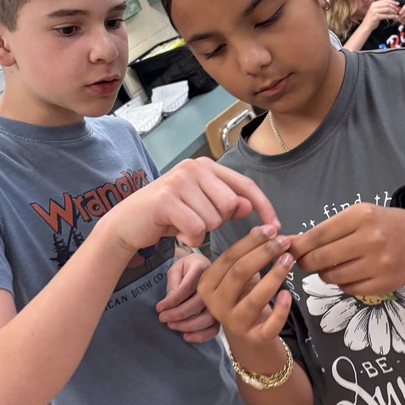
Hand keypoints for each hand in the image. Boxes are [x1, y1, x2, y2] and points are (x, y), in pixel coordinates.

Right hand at [109, 157, 279, 253]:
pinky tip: (176, 232)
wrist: (127, 222)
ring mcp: (179, 181)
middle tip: (195, 221)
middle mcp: (193, 167)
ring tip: (182, 225)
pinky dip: (190, 238)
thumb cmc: (167, 215)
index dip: (264, 206)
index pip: (245, 185)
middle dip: (218, 222)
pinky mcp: (166, 199)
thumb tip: (248, 206)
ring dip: (201, 232)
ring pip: (213, 219)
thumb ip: (225, 203)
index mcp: (206, 166)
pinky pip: (197, 229)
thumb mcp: (200, 206)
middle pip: (230, 205)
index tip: (276, 226)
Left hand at [157, 251, 218, 341]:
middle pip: (198, 304)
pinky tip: (186, 337)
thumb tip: (170, 303)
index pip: (187, 288)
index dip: (172, 300)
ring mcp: (219, 300)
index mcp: (200, 268)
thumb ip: (173, 284)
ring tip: (171, 325)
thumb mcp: (175, 269)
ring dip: (188, 325)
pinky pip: (214, 328)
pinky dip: (201, 336)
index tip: (159, 308)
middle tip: (162, 318)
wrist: (201, 266)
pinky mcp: (219, 313)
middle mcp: (214, 284)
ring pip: (208, 318)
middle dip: (178, 314)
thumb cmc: (186, 268)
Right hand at [197, 225, 293, 344]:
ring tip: (290, 259)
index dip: (251, 241)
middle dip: (263, 253)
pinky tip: (288, 294)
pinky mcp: (253, 337)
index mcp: (207, 284)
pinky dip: (280, 310)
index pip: (229, 258)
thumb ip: (250, 254)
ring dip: (275, 275)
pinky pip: (269, 325)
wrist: (248, 336)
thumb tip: (269, 229)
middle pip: (239, 273)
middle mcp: (216, 303)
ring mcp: (234, 322)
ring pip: (254, 297)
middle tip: (284, 241)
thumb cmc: (242, 297)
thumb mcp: (240, 275)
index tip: (271, 229)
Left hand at [287, 204, 404, 297]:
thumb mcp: (358, 215)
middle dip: (306, 262)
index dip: (299, 245)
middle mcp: (370, 240)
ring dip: (324, 274)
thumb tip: (293, 243)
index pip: (318, 234)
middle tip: (304, 262)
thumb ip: (328, 229)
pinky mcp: (384, 284)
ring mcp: (378, 264)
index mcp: (361, 217)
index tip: (289, 250)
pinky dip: (342, 284)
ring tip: (329, 266)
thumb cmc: (384, 224)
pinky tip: (348, 274)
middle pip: (321, 258)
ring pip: (332, 276)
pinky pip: (348, 289)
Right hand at [364, 0, 398, 29]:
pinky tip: (395, 17)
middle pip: (387, 4)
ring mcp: (375, 11)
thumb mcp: (376, 11)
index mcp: (374, 4)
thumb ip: (382, 8)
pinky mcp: (376, 16)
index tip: (397, 3)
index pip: (385, 0)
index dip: (392, 1)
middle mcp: (374, 6)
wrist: (366, 26)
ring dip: (393, 11)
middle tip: (398, 9)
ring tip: (397, 13)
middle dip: (394, 6)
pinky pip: (386, 15)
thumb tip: (391, 6)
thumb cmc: (372, 19)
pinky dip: (392, 16)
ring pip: (387, 9)